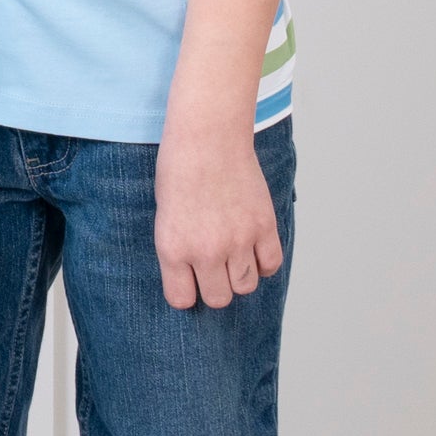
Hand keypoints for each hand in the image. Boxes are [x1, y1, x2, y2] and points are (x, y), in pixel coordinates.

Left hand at [153, 125, 281, 309]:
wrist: (207, 135)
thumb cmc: (180, 168)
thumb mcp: (165, 214)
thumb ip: (179, 248)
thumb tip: (195, 276)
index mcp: (173, 248)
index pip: (182, 300)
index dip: (186, 291)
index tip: (189, 279)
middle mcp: (206, 250)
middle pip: (218, 299)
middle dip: (215, 286)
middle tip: (214, 265)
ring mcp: (238, 240)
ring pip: (246, 286)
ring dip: (240, 275)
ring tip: (233, 253)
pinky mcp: (263, 226)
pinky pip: (271, 265)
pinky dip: (263, 261)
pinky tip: (253, 247)